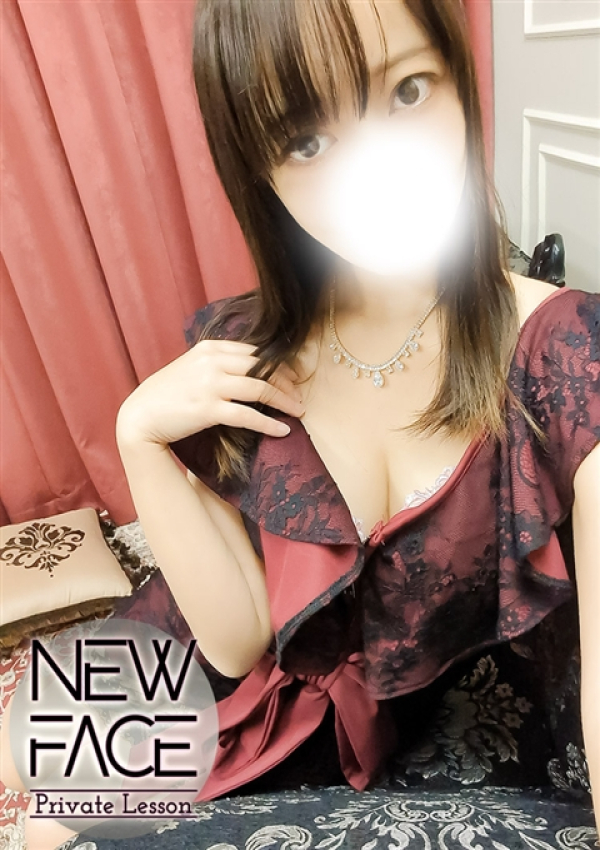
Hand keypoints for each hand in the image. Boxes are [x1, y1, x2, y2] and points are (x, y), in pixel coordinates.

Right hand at [116, 339, 304, 445]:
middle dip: (287, 381)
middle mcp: (212, 362)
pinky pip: (248, 415)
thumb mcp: (191, 369)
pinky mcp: (208, 409)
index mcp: (209, 349)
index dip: (279, 364)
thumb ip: (217, 365)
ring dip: (284, 401)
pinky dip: (269, 423)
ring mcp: (210, 384)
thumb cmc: (166, 396)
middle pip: (262, 367)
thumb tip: (248, 371)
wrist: (140, 416)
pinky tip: (282, 430)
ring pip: (260, 388)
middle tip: (300, 395)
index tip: (293, 376)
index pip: (254, 352)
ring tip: (299, 411)